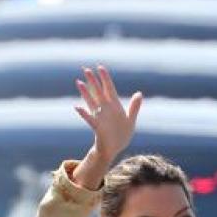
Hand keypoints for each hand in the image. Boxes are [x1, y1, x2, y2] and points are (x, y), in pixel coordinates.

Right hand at [69, 65, 142, 189]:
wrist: (115, 149)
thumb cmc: (122, 134)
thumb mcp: (130, 120)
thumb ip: (134, 107)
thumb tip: (139, 93)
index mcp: (114, 106)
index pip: (109, 88)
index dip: (105, 78)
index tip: (100, 67)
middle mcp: (105, 109)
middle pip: (98, 92)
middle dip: (93, 81)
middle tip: (85, 69)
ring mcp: (100, 117)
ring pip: (91, 102)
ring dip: (85, 93)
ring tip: (78, 82)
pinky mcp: (97, 127)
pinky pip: (89, 119)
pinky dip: (84, 113)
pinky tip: (77, 107)